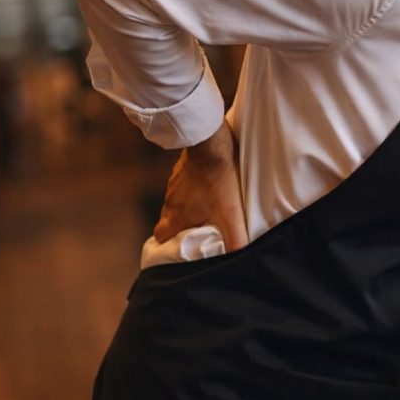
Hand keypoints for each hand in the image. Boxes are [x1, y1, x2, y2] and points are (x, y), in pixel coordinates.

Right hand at [152, 121, 248, 251]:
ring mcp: (173, 185)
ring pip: (175, 203)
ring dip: (187, 208)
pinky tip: (207, 189)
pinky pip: (182, 186)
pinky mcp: (180, 170)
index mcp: (175, 217)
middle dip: (178, 228)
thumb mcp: (231, 213)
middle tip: (196, 229)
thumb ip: (235, 238)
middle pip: (167, 221)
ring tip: (206, 209)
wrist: (211, 143)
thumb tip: (238, 256)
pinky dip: (191, 191)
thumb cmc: (219, 180)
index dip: (168, 245)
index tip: (181, 247)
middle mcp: (170, 202)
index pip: (161, 238)